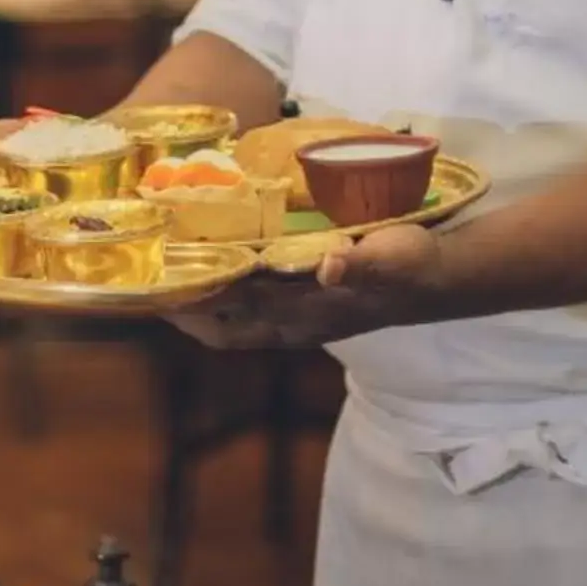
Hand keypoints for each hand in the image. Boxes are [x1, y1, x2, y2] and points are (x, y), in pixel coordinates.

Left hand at [170, 223, 449, 348]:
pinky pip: (252, 306)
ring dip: (200, 302)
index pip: (237, 314)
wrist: (441, 276)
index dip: (196, 304)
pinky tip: (214, 265)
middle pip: (223, 326)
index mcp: (307, 312)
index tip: (158, 286)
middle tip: (146, 282)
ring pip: (235, 320)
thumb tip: (329, 266)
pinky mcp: (307, 302)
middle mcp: (296, 321)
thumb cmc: (413, 265)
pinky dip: (226, 291)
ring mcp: (300, 316)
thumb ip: (361, 265)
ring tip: (167, 272)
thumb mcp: (392, 258)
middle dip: (183, 311)